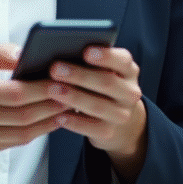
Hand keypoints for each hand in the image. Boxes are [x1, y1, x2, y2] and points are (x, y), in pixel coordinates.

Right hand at [0, 44, 67, 183]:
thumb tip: (24, 53)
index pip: (15, 92)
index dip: (42, 89)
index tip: (61, 81)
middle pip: (23, 115)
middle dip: (51, 105)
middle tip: (72, 95)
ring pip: (23, 132)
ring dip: (49, 122)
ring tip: (65, 109)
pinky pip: (15, 143)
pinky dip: (36, 133)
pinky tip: (48, 121)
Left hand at [47, 46, 146, 182]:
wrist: (115, 116)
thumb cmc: (98, 84)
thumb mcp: (100, 69)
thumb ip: (86, 61)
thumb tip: (58, 51)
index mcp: (128, 70)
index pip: (122, 60)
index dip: (106, 56)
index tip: (86, 52)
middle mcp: (130, 92)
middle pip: (107, 82)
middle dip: (79, 75)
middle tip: (55, 69)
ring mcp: (122, 114)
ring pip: (98, 106)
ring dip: (74, 98)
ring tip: (52, 90)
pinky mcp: (109, 132)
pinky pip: (92, 128)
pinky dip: (75, 122)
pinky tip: (58, 116)